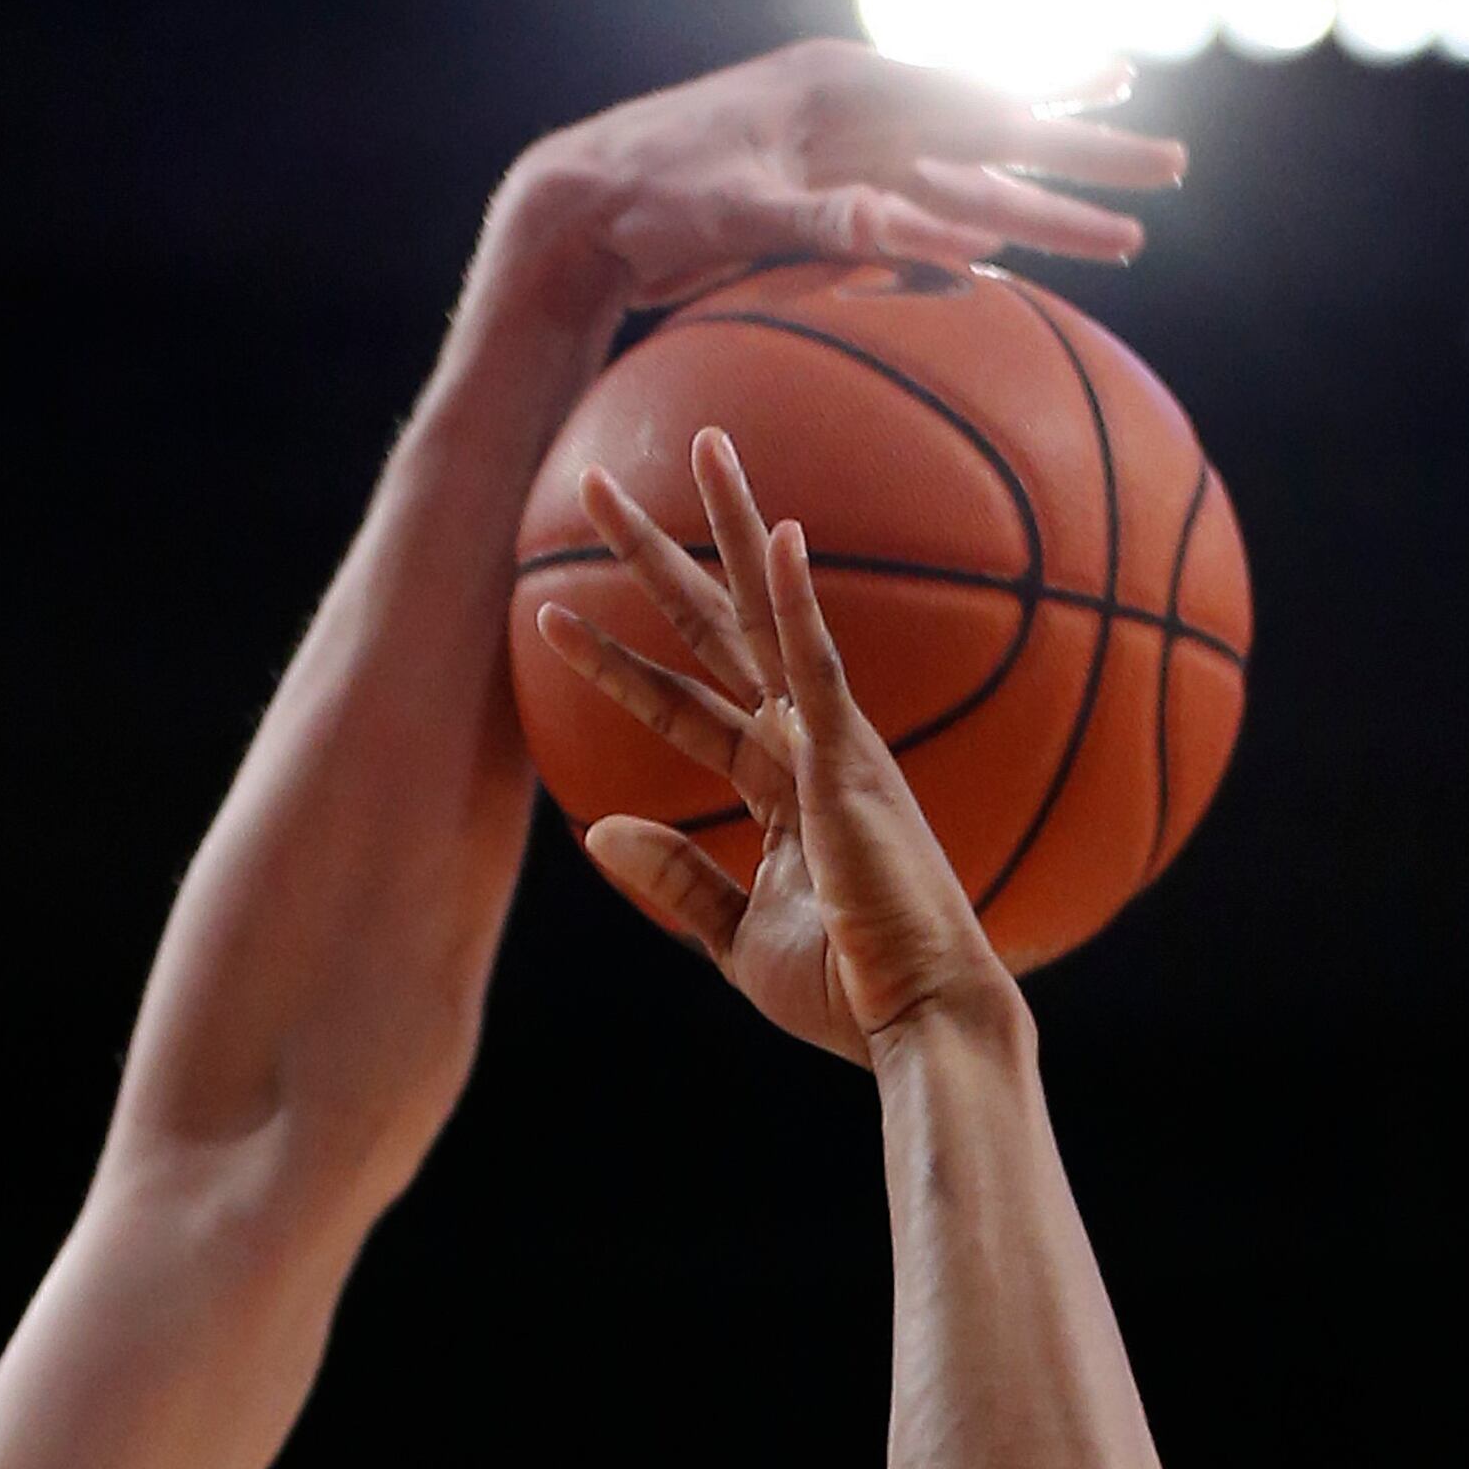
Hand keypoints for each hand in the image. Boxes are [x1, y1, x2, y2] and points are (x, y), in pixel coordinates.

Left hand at [501, 39, 1181, 319]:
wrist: (584, 207)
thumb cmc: (651, 198)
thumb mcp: (740, 207)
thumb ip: (829, 221)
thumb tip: (914, 233)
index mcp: (847, 88)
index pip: (978, 95)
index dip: (1056, 99)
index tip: (1129, 92)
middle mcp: (859, 113)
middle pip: (997, 134)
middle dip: (1085, 152)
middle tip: (1173, 167)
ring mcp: (847, 158)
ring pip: (970, 181)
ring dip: (1044, 203)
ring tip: (1125, 221)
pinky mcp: (828, 201)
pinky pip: (922, 216)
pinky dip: (974, 226)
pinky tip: (1015, 238)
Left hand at [538, 436, 1016, 1061]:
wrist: (920, 1024)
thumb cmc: (848, 989)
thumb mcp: (734, 938)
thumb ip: (674, 879)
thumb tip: (598, 830)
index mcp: (784, 786)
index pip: (682, 706)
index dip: (614, 663)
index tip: (549, 614)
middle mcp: (808, 745)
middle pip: (714, 630)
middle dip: (654, 555)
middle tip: (596, 481)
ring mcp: (832, 746)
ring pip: (761, 619)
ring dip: (724, 532)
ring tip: (696, 444)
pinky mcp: (851, 768)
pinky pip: (816, 670)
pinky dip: (797, 604)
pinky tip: (780, 536)